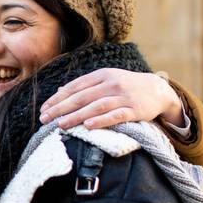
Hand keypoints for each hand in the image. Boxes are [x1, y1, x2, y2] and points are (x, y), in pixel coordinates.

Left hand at [38, 69, 182, 130]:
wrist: (158, 90)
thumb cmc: (126, 86)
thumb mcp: (106, 80)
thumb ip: (85, 86)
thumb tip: (59, 91)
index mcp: (102, 75)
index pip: (75, 87)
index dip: (58, 98)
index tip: (44, 109)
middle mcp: (112, 83)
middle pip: (82, 97)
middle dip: (61, 108)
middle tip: (45, 119)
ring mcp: (124, 96)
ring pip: (96, 106)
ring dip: (77, 116)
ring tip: (62, 124)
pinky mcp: (135, 110)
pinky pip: (116, 115)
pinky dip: (102, 121)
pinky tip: (88, 126)